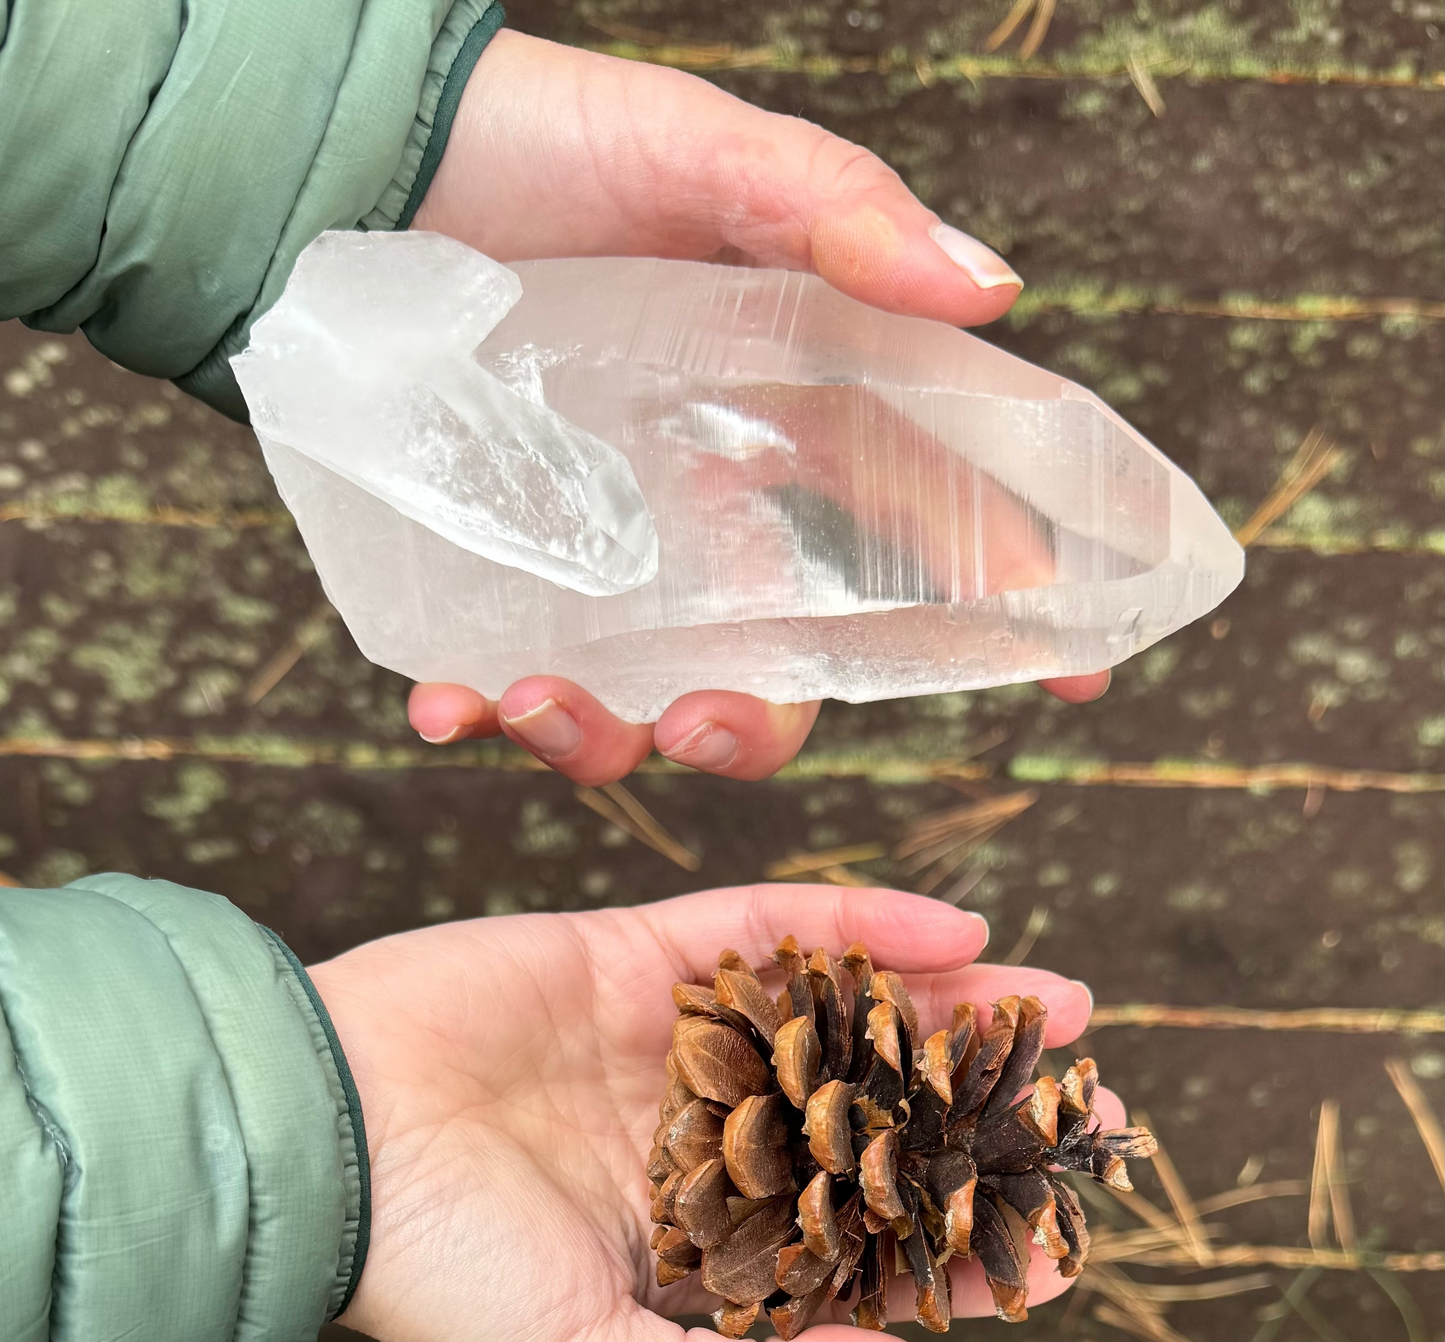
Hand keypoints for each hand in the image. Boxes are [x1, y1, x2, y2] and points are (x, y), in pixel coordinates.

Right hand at [312, 886, 1118, 1341]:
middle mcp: (701, 1125)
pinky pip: (768, 921)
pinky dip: (860, 918)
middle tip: (1090, 1091)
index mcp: (700, 1230)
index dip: (960, 1230)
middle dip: (978, 1101)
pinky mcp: (638, 946)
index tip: (1059, 1230)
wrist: (323, 1136)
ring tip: (1059, 1000)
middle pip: (873, 1107)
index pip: (862, 1230)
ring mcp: (674, 1030)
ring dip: (949, 999)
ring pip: (842, 1007)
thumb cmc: (445, 1277)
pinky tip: (953, 923)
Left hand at [404, 31, 1108, 785]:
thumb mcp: (700, 155)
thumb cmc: (558, 144)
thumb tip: (990, 286)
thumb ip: (835, 212)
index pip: (922, 522)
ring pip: (641, 696)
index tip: (1074, 673)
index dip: (1002, 602)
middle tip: (704, 727)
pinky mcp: (496, 570)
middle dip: (756, 726)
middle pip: (773, 663)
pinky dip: (477, 711)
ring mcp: (603, 553)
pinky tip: (443, 707)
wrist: (382, 153)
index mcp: (790, 420)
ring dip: (605, 740)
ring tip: (537, 703)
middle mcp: (709, 510)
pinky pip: (501, 672)